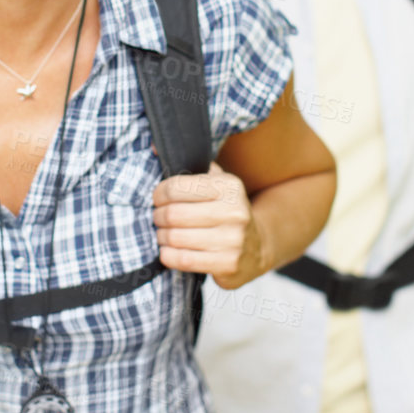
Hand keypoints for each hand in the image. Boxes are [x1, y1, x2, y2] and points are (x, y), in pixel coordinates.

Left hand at [152, 164, 265, 288]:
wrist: (258, 246)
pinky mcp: (228, 264)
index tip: (157, 198)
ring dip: (162, 236)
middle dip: (158, 216)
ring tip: (163, 234)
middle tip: (157, 218)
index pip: (178, 187)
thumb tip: (156, 148)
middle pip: (173, 214)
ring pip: (176, 238)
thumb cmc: (226, 210)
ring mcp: (233, 240)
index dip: (159, 193)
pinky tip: (168, 250)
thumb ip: (192, 165)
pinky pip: (184, 260)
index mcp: (229, 186)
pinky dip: (168, 255)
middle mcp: (234, 211)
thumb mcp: (217, 182)